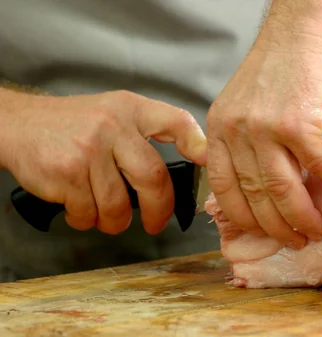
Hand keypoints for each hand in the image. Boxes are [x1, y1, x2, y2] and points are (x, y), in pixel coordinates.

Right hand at [0, 90, 206, 234]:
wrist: (18, 124)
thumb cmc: (74, 125)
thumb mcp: (114, 113)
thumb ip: (145, 132)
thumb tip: (190, 163)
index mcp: (130, 110)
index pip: (174, 121)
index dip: (196, 142)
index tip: (206, 161)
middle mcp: (112, 126)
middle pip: (153, 178)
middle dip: (158, 210)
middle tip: (155, 223)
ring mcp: (89, 149)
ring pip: (118, 204)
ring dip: (114, 221)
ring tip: (107, 217)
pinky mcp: (66, 172)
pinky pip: (88, 212)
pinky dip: (86, 219)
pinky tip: (80, 209)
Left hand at [206, 17, 321, 248]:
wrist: (298, 34)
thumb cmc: (275, 71)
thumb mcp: (240, 107)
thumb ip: (241, 145)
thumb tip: (256, 187)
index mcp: (219, 130)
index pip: (224, 188)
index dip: (244, 218)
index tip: (262, 233)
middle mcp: (236, 131)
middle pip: (255, 194)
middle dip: (277, 226)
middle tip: (295, 240)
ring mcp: (265, 126)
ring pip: (283, 188)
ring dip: (302, 215)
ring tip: (317, 230)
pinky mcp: (298, 120)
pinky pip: (318, 162)